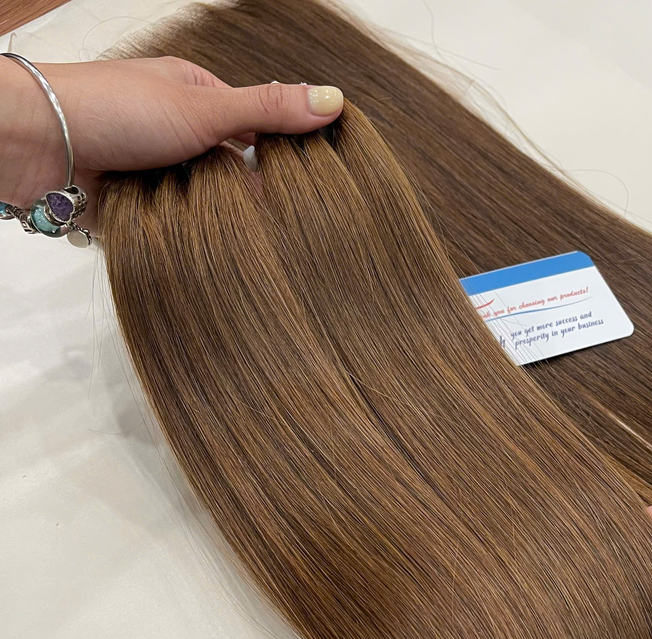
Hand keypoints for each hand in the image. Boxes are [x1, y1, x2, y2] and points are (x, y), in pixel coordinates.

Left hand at [0, 56, 342, 224]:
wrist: (38, 145)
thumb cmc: (115, 110)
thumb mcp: (205, 107)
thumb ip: (269, 110)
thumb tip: (334, 100)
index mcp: (195, 97)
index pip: (255, 126)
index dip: (283, 152)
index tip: (313, 182)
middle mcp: (178, 133)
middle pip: (234, 170)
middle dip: (251, 193)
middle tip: (283, 221)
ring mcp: (158, 170)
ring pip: (209, 203)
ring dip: (222, 218)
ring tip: (250, 240)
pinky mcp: (142, 207)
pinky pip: (181, 226)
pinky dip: (193, 235)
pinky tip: (213, 248)